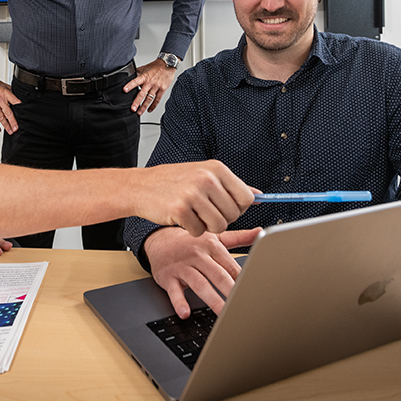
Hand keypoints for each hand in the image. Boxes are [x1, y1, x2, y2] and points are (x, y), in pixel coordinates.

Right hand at [0, 79, 20, 133]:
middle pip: (8, 113)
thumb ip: (11, 93)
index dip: (20, 108)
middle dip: (13, 122)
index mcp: (6, 94)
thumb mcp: (4, 86)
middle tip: (16, 129)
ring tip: (10, 131)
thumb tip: (18, 98)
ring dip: (6, 125)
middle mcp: (0, 100)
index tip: (25, 115)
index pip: (15, 102)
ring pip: (1, 117)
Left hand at [123, 59, 176, 114]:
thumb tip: (128, 75)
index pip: (136, 81)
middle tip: (132, 109)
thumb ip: (137, 73)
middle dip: (137, 102)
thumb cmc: (156, 66)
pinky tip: (149, 110)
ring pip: (149, 98)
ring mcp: (156, 86)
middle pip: (142, 93)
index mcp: (144, 77)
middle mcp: (150, 82)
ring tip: (139, 112)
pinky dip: (153, 106)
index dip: (130, 85)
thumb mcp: (145, 68)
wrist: (168, 64)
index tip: (124, 90)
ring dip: (144, 106)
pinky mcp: (162, 89)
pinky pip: (157, 99)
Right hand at [133, 160, 253, 236]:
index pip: (247, 198)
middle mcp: (206, 178)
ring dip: (208, 227)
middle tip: (204, 212)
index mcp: (216, 168)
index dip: (238, 208)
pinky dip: (192, 230)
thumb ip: (231, 186)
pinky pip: (199, 232)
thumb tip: (259, 195)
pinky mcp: (180, 209)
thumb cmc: (173, 182)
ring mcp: (193, 193)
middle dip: (221, 219)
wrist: (141, 186)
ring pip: (219, 226)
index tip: (225, 207)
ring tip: (195, 216)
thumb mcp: (203, 175)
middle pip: (234, 215)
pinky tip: (182, 218)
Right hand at [144, 226, 261, 317]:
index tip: (253, 292)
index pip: (230, 266)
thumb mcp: (214, 237)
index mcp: (212, 246)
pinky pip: (174, 291)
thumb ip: (239, 237)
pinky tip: (185, 312)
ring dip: (212, 300)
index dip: (243, 279)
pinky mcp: (168, 277)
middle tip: (242, 304)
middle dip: (230, 290)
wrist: (159, 239)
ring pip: (200, 284)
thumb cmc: (190, 241)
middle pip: (217, 275)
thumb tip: (260, 232)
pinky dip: (179, 302)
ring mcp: (182, 266)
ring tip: (222, 313)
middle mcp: (198, 255)